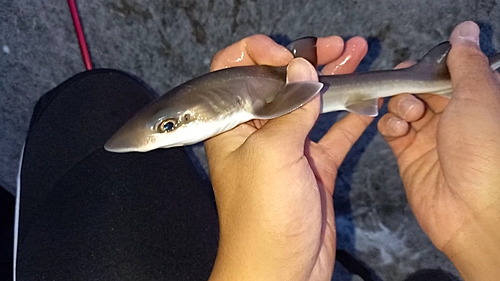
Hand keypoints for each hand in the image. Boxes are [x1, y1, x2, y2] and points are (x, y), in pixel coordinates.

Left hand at [206, 35, 368, 280]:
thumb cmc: (262, 218)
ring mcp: (289, 147)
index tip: (289, 55)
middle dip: (307, 59)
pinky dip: (351, 115)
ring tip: (355, 56)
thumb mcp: (271, 154)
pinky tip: (368, 98)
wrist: (281, 269)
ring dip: (333, 79)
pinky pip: (334, 132)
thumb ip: (289, 108)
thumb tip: (300, 67)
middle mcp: (258, 132)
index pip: (236, 73)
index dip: (260, 55)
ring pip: (310, 103)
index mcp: (233, 125)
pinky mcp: (314, 165)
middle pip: (280, 83)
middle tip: (335, 47)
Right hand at [378, 21, 499, 279]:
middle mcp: (455, 118)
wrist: (472, 211)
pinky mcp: (409, 154)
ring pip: (404, 106)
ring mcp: (430, 136)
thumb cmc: (484, 151)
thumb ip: (466, 63)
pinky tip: (397, 128)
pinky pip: (392, 129)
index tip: (418, 64)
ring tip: (410, 114)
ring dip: (401, 104)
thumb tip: (465, 30)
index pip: (450, 73)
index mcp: (478, 101)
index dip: (432, 66)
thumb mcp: (479, 97)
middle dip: (411, 84)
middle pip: (423, 88)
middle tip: (407, 86)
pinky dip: (390, 124)